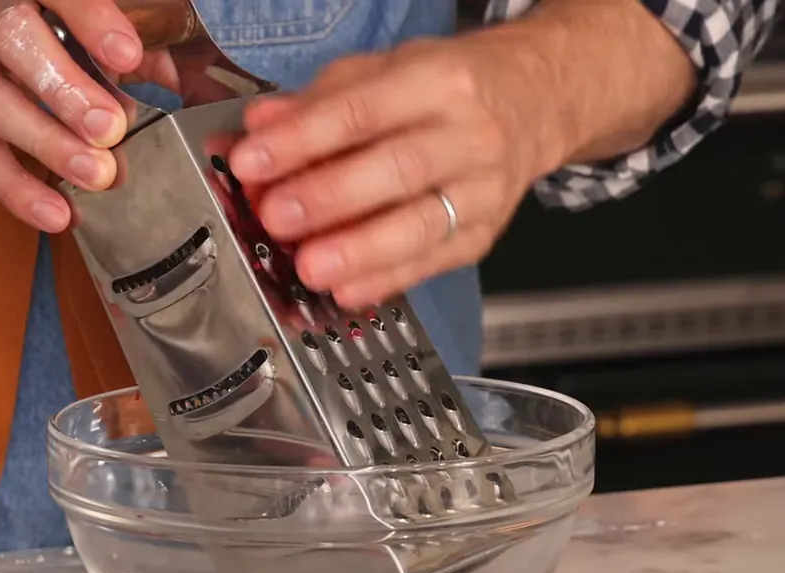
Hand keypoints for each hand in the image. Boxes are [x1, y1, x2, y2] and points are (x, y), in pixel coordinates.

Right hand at [0, 0, 178, 231]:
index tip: (128, 54)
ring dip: (47, 141)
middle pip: (15, 39)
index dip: (91, 19)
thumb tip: (174, 81)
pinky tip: (56, 213)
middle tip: (110, 127)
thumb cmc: (21, 36)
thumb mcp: (66, 28)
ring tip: (95, 174)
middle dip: (65, 87)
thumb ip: (121, 52)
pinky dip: (18, 189)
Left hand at [226, 29, 561, 307]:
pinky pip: (433, 262)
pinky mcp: (483, 234)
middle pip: (397, 169)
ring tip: (311, 268)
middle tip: (277, 217)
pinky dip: (387, 280)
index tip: (252, 163)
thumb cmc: (449, 87)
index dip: (302, 139)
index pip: (361, 112)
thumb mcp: (386, 70)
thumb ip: (320, 100)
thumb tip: (260, 127)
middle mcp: (469, 135)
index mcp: (438, 82)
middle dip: (330, 197)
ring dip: (359, 250)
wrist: (532, 104)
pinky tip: (349, 290)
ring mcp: (482, 190)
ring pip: (421, 224)